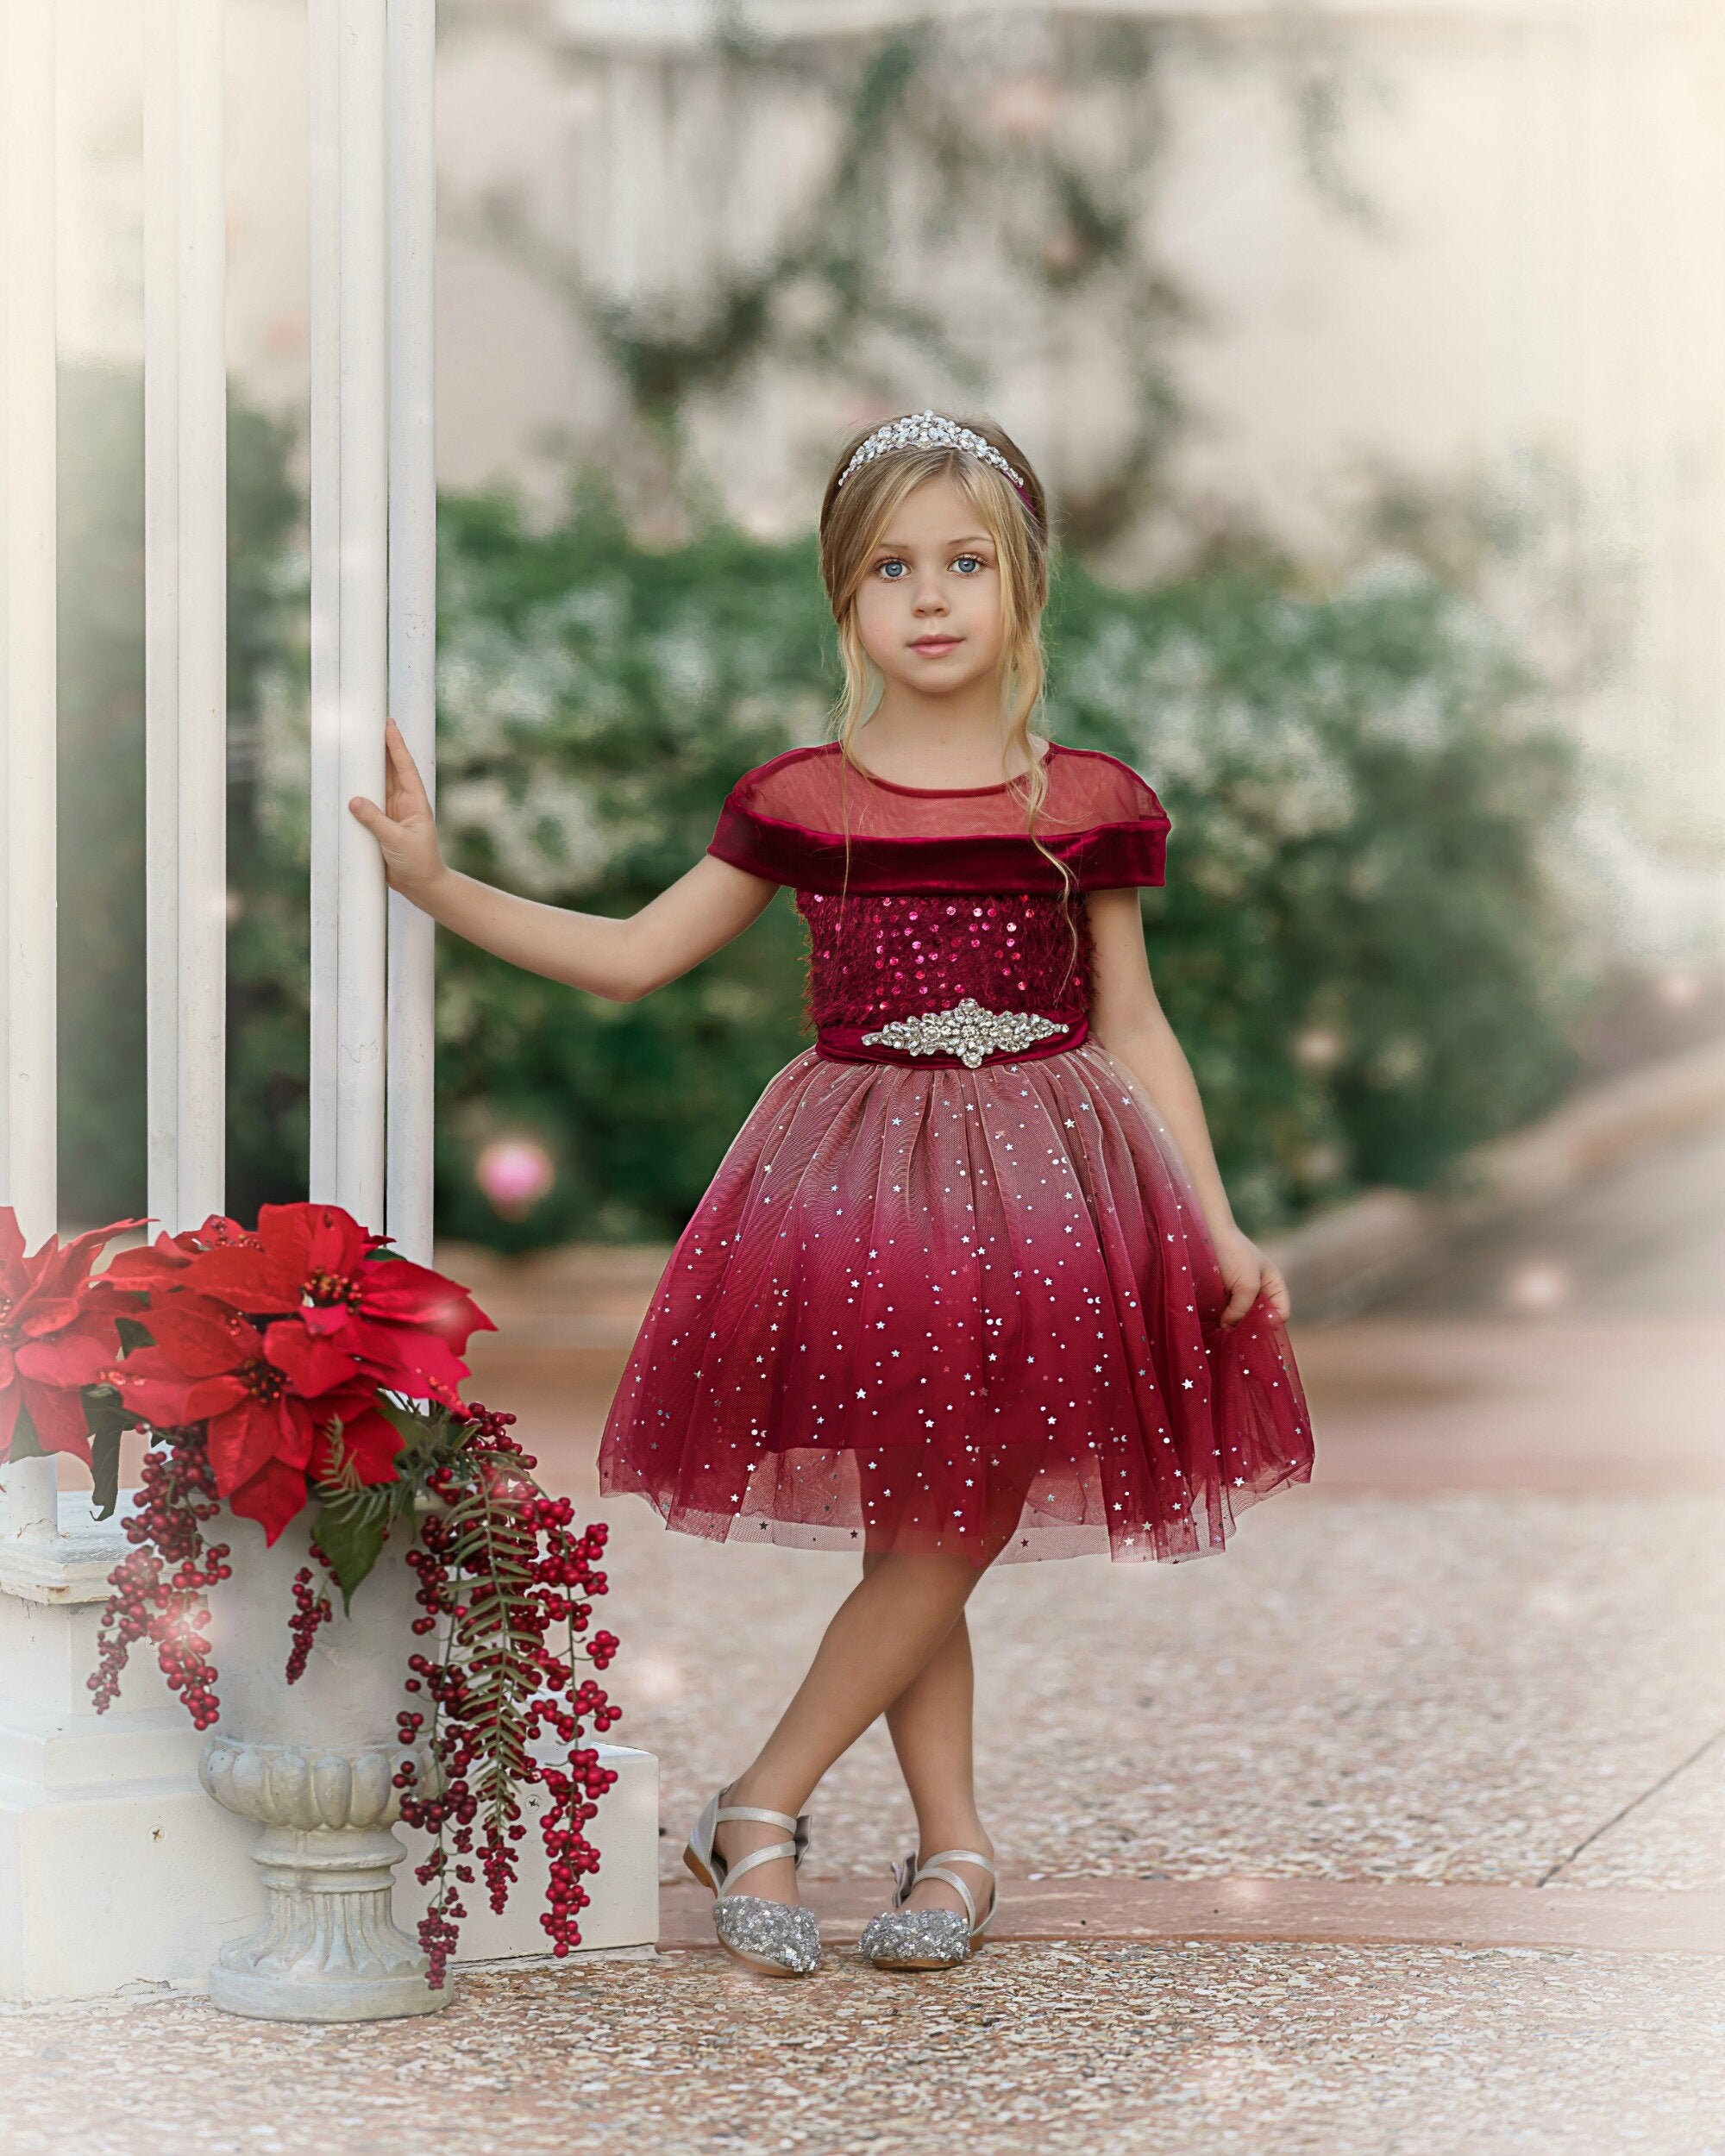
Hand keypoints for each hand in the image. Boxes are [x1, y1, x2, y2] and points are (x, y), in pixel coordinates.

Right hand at [347, 715, 445, 900]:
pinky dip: (359, 791)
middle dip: (381, 747)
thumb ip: (376, 821)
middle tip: (370, 723)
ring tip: (357, 744)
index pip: (405, 767)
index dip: (396, 745)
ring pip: (378, 783)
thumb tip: (354, 801)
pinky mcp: (380, 824)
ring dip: (369, 766)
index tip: (389, 724)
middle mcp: (404, 802)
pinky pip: (367, 803)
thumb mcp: (397, 842)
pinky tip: (349, 779)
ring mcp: (391, 812)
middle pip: (390, 769)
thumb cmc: (419, 863)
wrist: (421, 886)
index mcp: (415, 801)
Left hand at [1211, 1224, 1289, 1327]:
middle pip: (1262, 1319)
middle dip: (1249, 1325)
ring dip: (1234, 1322)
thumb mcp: (1246, 1285)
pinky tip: (1215, 1320)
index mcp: (1275, 1286)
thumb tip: (1228, 1328)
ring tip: (1222, 1327)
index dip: (1269, 1323)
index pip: (1281, 1314)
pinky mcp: (1227, 1294)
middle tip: (1234, 1331)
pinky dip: (1224, 1316)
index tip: (1252, 1325)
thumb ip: (1242, 1310)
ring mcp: (1243, 1293)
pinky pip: (1229, 1311)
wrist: (1211, 1235)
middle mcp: (1261, 1292)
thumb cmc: (1235, 1255)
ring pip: (1244, 1317)